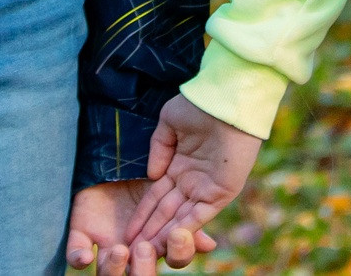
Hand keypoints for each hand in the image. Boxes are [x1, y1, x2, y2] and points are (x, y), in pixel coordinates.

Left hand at [66, 179, 216, 275]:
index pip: (173, 259)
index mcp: (159, 242)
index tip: (178, 236)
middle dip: (143, 268)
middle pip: (139, 275)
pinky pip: (75, 255)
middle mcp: (132, 252)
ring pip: (107, 274)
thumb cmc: (148, 180)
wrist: (115, 160)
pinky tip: (86, 255)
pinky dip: (79, 257)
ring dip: (114, 268)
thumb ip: (189, 218)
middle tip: (144, 248)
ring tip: (120, 250)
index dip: (177, 253)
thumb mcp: (171, 192)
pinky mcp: (81, 236)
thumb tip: (209, 245)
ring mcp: (106, 246)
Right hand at [119, 95, 264, 263]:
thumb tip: (152, 176)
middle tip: (131, 251)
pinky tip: (170, 240)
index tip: (126, 233)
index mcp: (178, 166)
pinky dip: (187, 228)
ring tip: (146, 251)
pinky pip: (201, 214)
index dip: (141, 216)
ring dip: (164, 235)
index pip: (155, 197)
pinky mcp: (221, 192)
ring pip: (181, 218)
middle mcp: (191, 181)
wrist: (224, 98)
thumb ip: (158, 148)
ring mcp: (206, 188)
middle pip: (166, 213)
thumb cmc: (199, 104)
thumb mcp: (170, 123)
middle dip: (148, 232)